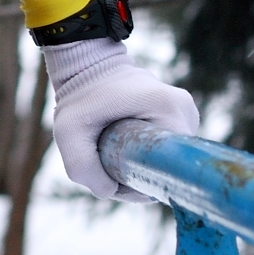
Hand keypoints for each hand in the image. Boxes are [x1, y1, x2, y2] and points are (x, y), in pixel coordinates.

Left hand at [46, 37, 198, 200]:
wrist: (88, 64)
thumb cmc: (79, 95)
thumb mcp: (68, 130)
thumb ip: (82, 166)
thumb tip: (110, 190)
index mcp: (169, 109)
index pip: (169, 168)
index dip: (142, 182)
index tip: (116, 174)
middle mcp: (185, 110)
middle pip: (168, 165)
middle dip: (139, 173)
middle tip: (110, 160)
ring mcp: (185, 112)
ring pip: (167, 158)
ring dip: (142, 163)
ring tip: (115, 148)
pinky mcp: (180, 114)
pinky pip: (167, 147)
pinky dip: (146, 152)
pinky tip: (126, 144)